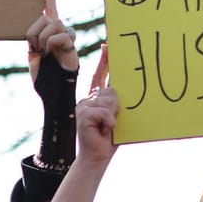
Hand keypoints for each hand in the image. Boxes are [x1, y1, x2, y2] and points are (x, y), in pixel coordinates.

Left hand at [26, 0, 77, 77]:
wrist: (51, 90)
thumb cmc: (42, 75)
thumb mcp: (32, 53)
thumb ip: (33, 38)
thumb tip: (37, 25)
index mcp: (47, 32)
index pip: (50, 10)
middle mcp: (59, 32)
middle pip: (47, 17)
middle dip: (36, 32)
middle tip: (36, 49)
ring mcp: (66, 37)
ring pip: (53, 23)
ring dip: (43, 38)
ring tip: (44, 52)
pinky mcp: (72, 45)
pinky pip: (61, 35)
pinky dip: (52, 43)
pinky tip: (52, 53)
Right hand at [75, 50, 117, 164]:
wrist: (97, 156)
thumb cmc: (109, 138)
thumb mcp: (116, 116)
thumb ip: (116, 102)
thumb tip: (119, 91)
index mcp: (96, 98)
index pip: (100, 75)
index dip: (104, 60)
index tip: (108, 45)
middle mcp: (88, 99)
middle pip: (110, 90)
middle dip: (116, 106)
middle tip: (111, 122)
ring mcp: (83, 105)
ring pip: (108, 100)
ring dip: (113, 116)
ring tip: (106, 127)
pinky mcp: (83, 114)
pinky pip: (103, 111)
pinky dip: (108, 122)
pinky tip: (103, 130)